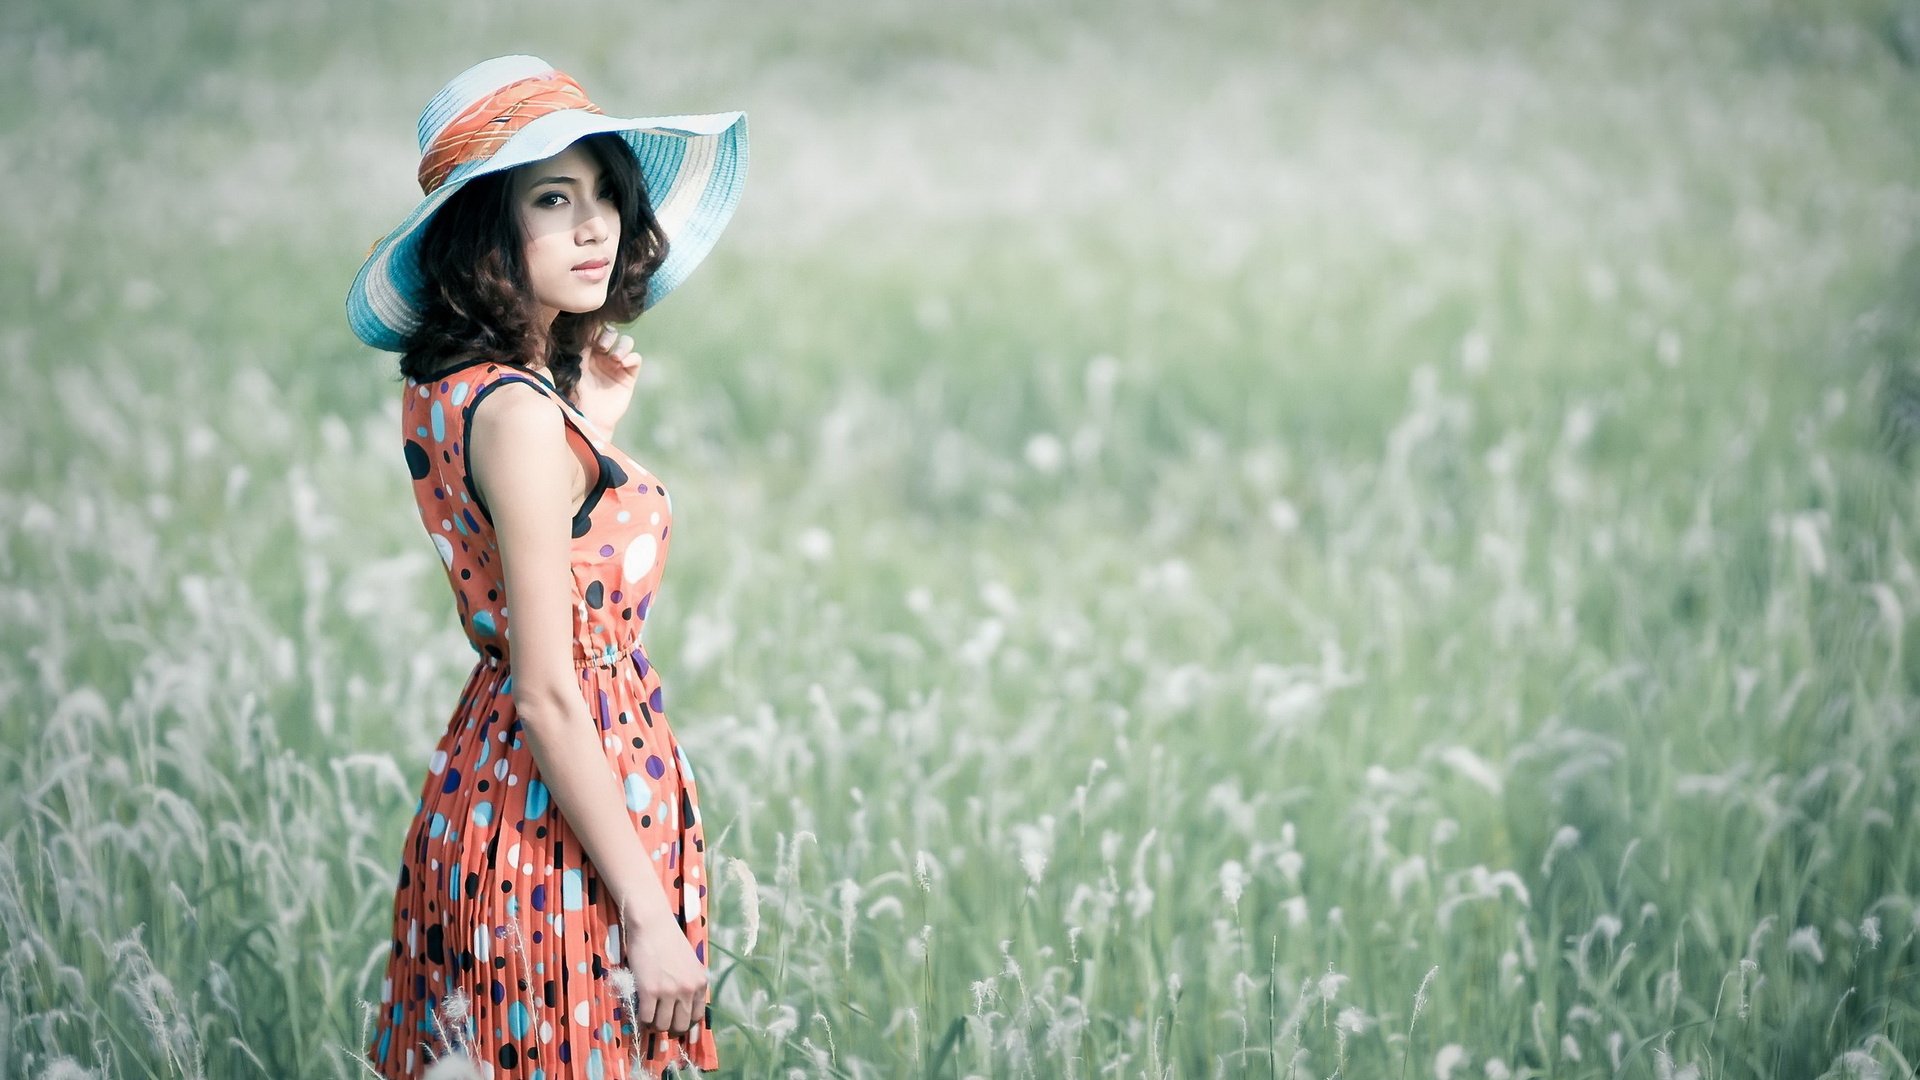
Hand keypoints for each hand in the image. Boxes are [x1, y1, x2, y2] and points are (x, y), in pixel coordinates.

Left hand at [574, 324, 642, 433]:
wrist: (588, 418)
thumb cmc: (574, 397)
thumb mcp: (569, 371)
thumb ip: (572, 353)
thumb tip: (576, 334)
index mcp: (586, 352)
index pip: (594, 331)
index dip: (595, 329)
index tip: (591, 337)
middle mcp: (603, 356)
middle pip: (611, 333)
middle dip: (608, 335)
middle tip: (602, 347)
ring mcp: (617, 365)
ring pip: (626, 342)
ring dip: (621, 346)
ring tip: (614, 358)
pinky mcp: (629, 376)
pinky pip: (636, 359)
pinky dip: (632, 357)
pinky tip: (622, 364)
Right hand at [621, 907, 707, 1041]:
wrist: (653, 925)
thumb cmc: (669, 940)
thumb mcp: (690, 964)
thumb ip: (690, 984)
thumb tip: (682, 1007)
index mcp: (701, 983)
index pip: (696, 1017)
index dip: (684, 1023)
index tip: (674, 1021)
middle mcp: (688, 990)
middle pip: (680, 1026)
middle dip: (669, 1028)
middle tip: (659, 1021)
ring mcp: (669, 992)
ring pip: (662, 1025)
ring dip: (653, 1024)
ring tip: (648, 1015)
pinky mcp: (650, 991)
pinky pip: (646, 1018)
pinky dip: (641, 1019)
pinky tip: (639, 1010)